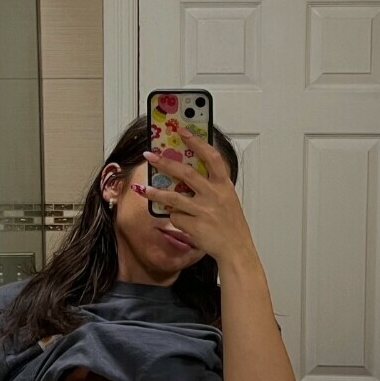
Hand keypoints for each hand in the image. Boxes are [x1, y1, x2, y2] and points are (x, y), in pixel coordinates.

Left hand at [130, 130, 255, 265]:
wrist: (236, 250)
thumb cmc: (231, 224)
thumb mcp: (227, 199)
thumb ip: (211, 186)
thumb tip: (185, 175)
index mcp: (224, 185)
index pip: (211, 156)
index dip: (196, 141)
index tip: (182, 131)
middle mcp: (214, 195)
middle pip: (185, 173)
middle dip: (165, 163)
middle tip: (150, 156)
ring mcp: (204, 210)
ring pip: (173, 197)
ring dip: (155, 193)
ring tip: (142, 189)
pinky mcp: (194, 225)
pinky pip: (176, 217)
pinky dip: (176, 218)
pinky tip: (184, 222)